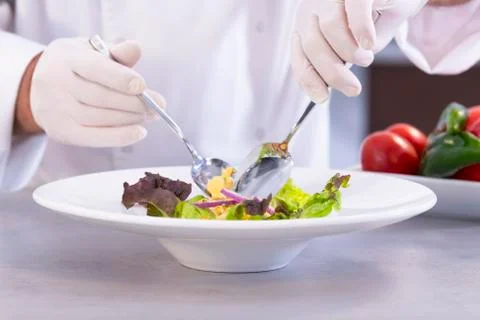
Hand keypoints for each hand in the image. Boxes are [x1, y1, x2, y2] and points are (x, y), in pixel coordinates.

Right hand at [25, 37, 164, 146]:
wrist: (37, 86)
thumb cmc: (76, 66)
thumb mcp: (92, 51)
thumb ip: (116, 52)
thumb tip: (136, 49)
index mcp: (66, 58)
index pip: (94, 68)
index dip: (120, 78)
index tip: (142, 86)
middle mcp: (56, 83)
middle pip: (101, 97)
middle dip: (135, 103)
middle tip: (158, 105)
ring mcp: (55, 109)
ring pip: (100, 118)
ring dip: (130, 118)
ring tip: (150, 115)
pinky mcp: (61, 131)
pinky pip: (94, 137)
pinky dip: (119, 137)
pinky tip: (139, 132)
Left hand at [291, 0, 427, 102]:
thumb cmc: (380, 14)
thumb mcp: (356, 43)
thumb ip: (340, 60)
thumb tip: (327, 85)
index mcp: (308, 21)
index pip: (300, 54)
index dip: (308, 79)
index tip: (322, 98)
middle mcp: (315, 4)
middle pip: (312, 46)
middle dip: (333, 74)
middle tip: (353, 89)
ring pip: (330, 28)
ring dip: (351, 53)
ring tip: (366, 58)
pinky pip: (354, 10)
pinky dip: (362, 31)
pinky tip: (369, 42)